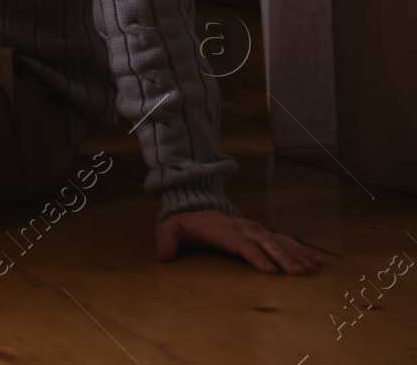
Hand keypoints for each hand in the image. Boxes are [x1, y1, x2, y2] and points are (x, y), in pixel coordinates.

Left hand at [154, 209, 322, 274]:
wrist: (195, 203)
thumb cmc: (183, 223)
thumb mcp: (169, 229)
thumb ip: (165, 241)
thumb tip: (163, 257)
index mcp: (221, 229)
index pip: (240, 243)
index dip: (255, 255)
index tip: (270, 270)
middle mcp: (241, 227)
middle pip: (264, 242)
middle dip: (283, 258)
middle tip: (299, 273)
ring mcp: (253, 228)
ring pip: (277, 241)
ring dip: (295, 254)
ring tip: (312, 269)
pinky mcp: (261, 231)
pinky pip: (283, 239)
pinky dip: (299, 249)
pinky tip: (315, 260)